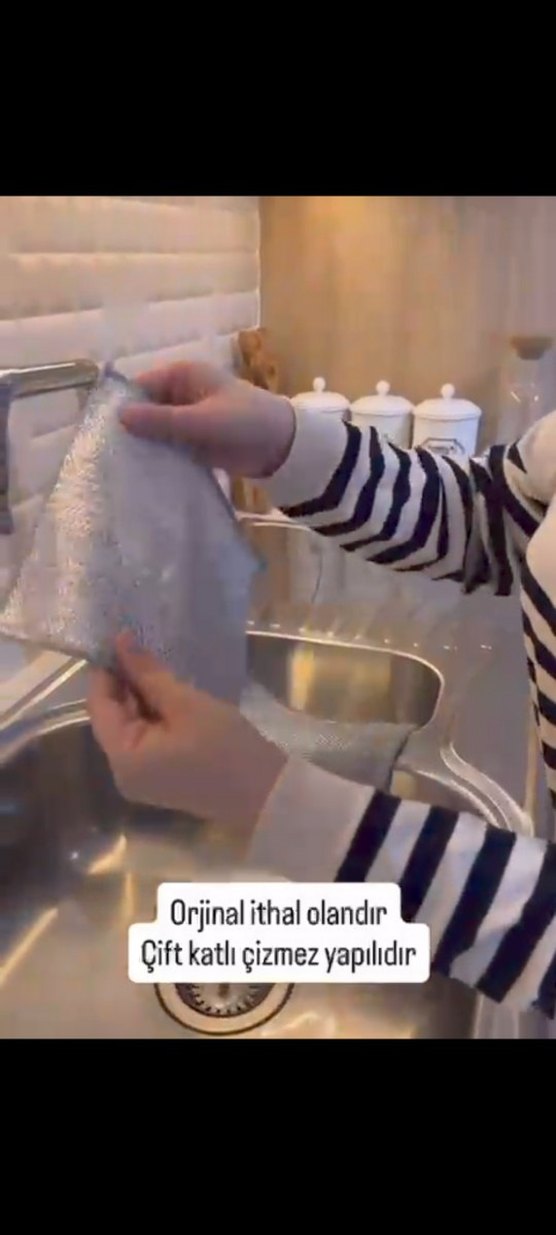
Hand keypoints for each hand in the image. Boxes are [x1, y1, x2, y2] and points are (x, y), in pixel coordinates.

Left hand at [87, 632, 286, 839]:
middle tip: (144, 644)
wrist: (268, 794)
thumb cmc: (226, 747)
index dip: (107, 669)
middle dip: (126, 682)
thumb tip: (121, 641)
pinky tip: (170, 692)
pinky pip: (146, 740)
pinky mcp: (160, 778)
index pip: (98, 704)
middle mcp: (122, 772)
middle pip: (112, 717)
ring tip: (158, 664)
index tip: (122, 636)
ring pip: (131, 727)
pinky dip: (154, 715)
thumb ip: (149, 673)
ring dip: (142, 697)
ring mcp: (141, 778)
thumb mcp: (186, 704)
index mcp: (122, 757)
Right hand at [119, 360, 295, 479]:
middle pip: (146, 409)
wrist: (284, 447)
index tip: (102, 432)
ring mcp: (188, 418)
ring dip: (146, 446)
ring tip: (123, 468)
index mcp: (182, 376)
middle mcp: (182, 393)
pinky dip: (161, 456)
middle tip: (109, 456)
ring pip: (156, 430)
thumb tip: (119, 416)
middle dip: (132, 430)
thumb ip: (161, 420)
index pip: (140, 387)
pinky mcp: (195, 440)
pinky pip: (170, 446)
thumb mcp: (201, 421)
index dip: (123, 407)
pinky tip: (144, 474)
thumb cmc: (245, 422)